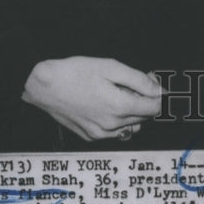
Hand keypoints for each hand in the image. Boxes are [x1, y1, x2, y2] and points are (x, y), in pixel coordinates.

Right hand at [22, 56, 161, 140]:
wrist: (44, 86)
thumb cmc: (76, 72)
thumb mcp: (111, 67)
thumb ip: (139, 80)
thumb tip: (159, 90)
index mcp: (119, 108)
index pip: (154, 108)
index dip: (157, 94)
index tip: (151, 82)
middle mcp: (111, 126)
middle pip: (143, 117)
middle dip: (143, 100)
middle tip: (131, 82)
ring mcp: (100, 134)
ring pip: (130, 125)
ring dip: (130, 111)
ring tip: (116, 92)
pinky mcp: (89, 136)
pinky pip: (114, 131)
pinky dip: (116, 119)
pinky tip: (104, 103)